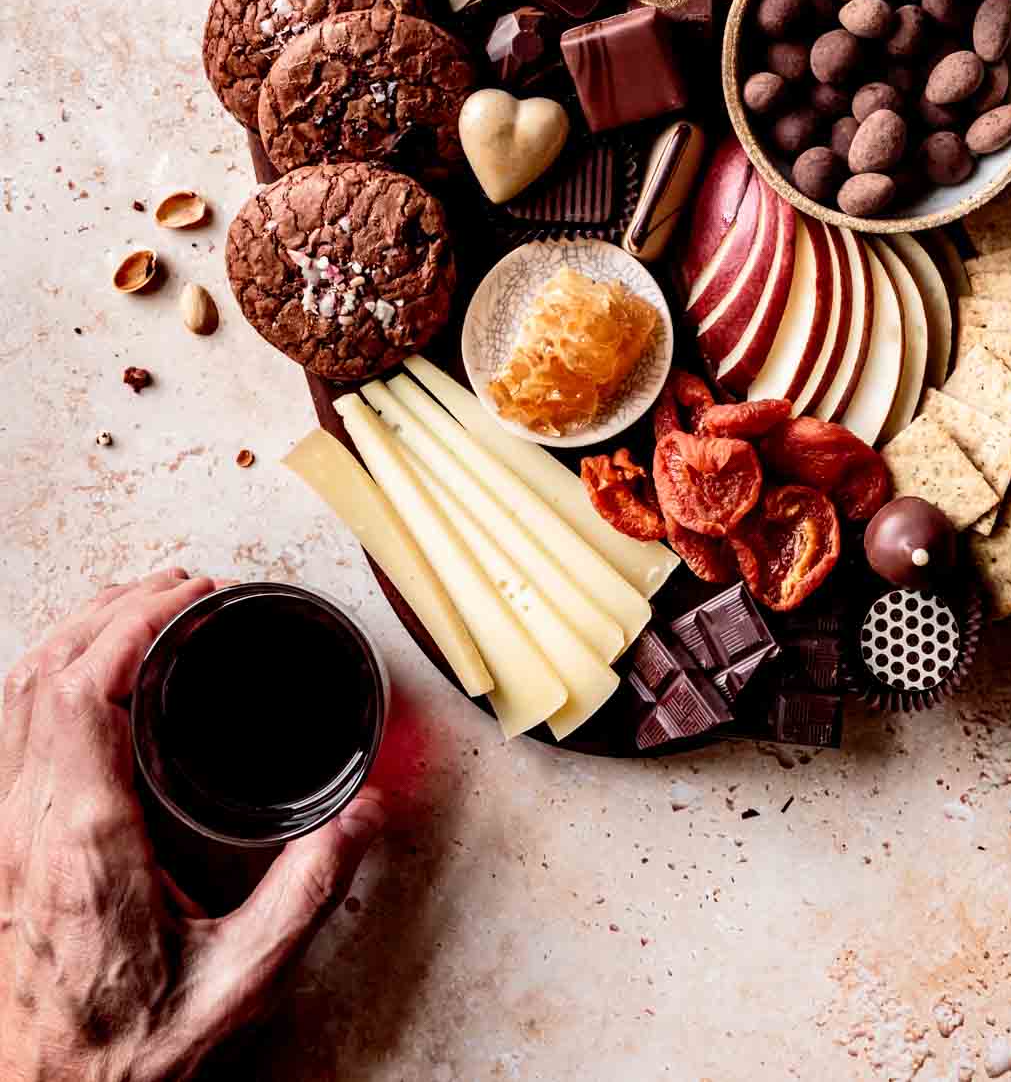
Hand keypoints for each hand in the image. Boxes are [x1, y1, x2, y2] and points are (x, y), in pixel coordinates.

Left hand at [0, 570, 384, 1081]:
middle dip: (109, 609)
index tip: (188, 596)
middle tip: (179, 588)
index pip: (78, 690)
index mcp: (84, 843)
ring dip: (73, 635)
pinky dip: (49, 677)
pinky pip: (7, 731)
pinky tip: (90, 679)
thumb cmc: (125, 1058)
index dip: (129, 623)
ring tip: (138, 612)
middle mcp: (29, 828)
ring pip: (12, 695)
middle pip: (39, 672)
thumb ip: (305, 894)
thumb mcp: (238, 983)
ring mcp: (3, 838)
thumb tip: (363, 814)